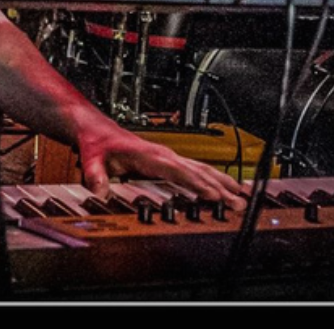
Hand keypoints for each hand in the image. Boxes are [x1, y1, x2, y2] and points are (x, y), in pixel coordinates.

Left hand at [75, 122, 247, 210]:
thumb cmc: (98, 143)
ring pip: (201, 169)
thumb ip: (95, 175)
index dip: (195, 183)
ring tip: (242, 196)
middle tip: (238, 203)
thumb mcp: (91, 159)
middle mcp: (163, 155)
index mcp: (148, 155)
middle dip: (219, 187)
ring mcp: (169, 157)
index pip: (177, 171)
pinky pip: (197, 170)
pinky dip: (215, 179)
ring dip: (222, 183)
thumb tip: (100, 189)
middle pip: (196, 171)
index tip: (213, 195)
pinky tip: (228, 188)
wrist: (98, 130)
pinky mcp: (170, 162)